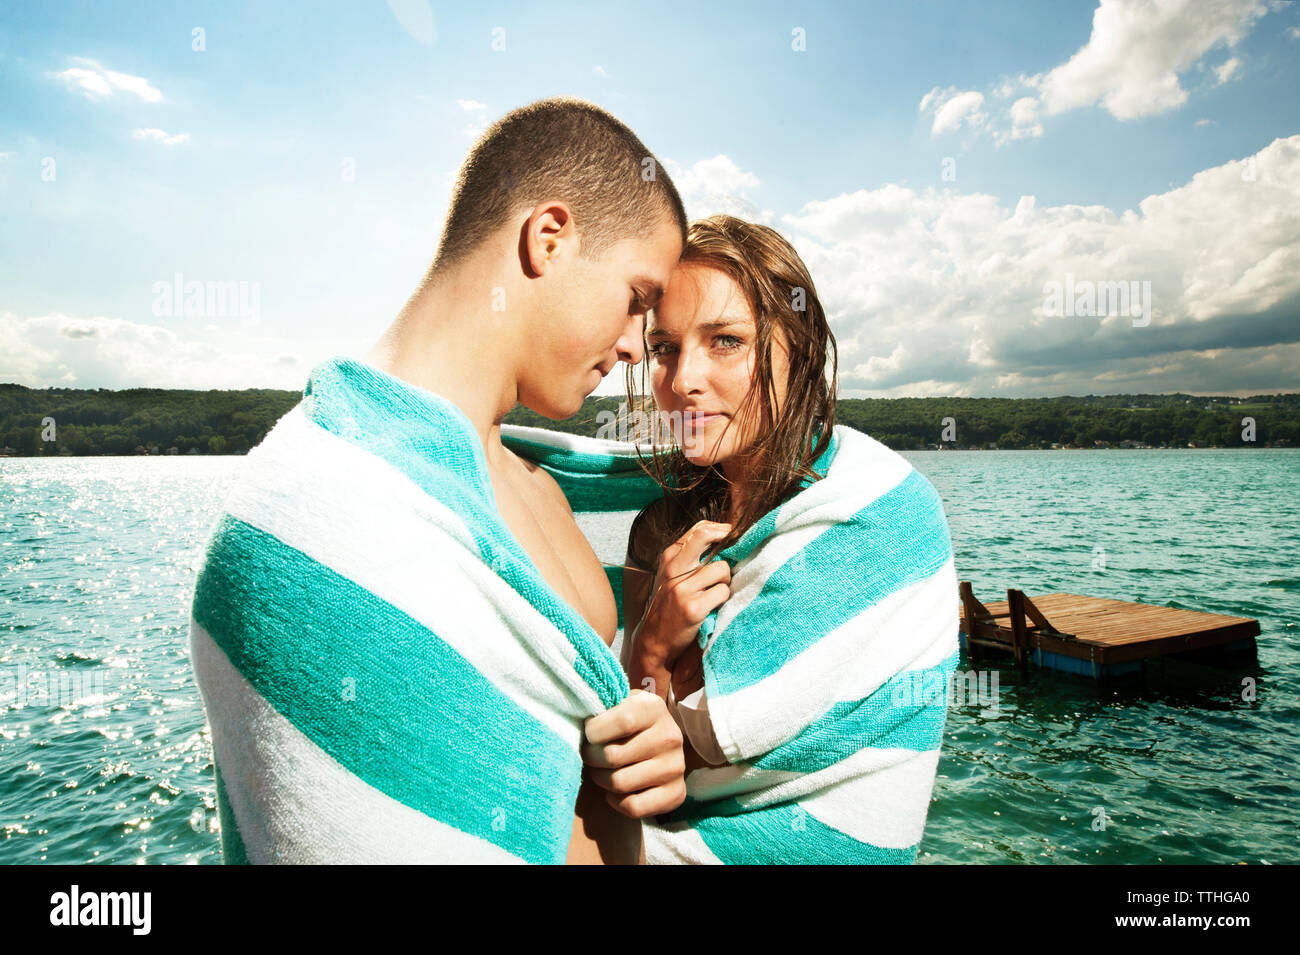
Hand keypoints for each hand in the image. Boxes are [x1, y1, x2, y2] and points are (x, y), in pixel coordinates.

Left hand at [581, 689, 686, 817]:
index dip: (594, 731)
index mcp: (654, 708)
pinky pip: (635, 807)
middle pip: (614, 757)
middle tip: (590, 755)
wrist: (655, 741)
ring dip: (601, 779)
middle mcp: (670, 736)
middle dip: (592, 758)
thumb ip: (601, 706)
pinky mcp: (677, 794)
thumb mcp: (617, 704)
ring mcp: (676, 767)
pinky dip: (617, 802)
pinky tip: (615, 791)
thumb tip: (579, 712)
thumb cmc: (624, 723)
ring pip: (620, 783)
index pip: (622, 722)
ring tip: (600, 770)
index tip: (588, 733)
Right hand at [634, 520, 731, 669]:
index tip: (730, 536)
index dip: (720, 530)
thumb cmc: (668, 605)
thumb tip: (719, 534)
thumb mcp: (670, 576)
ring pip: (722, 569)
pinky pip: (723, 592)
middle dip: (725, 542)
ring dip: (725, 581)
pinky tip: (714, 606)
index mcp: (669, 558)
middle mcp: (674, 570)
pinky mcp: (692, 608)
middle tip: (734, 552)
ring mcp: (682, 589)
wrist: (654, 640)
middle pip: (706, 537)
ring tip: (715, 592)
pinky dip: (723, 599)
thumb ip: (688, 556)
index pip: (698, 530)